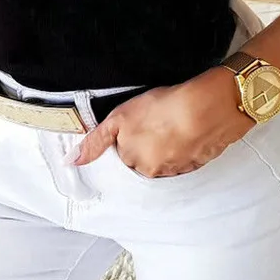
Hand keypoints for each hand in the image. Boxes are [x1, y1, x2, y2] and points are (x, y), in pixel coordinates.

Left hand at [69, 66, 254, 177]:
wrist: (207, 108)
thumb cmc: (165, 109)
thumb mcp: (119, 118)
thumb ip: (96, 141)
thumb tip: (71, 161)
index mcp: (135, 163)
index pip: (125, 155)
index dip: (130, 136)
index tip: (139, 124)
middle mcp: (156, 171)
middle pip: (144, 159)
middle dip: (148, 142)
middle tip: (156, 120)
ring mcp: (180, 167)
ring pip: (166, 158)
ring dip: (168, 143)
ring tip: (173, 121)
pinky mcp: (200, 160)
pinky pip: (187, 154)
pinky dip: (186, 144)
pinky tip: (188, 128)